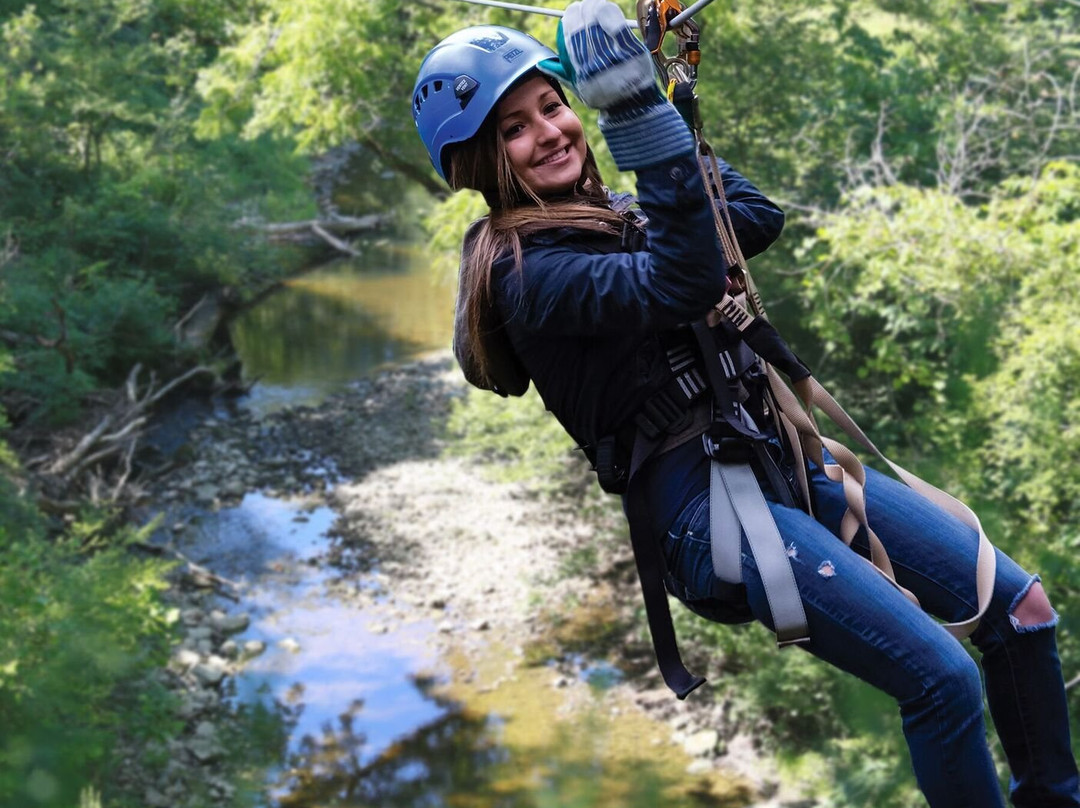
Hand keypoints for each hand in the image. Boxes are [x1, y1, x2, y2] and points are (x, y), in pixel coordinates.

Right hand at [539, 0, 660, 110]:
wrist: (631, 103)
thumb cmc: (603, 95)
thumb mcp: (579, 88)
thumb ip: (561, 74)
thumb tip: (541, 64)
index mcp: (580, 69)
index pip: (569, 33)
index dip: (570, 17)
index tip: (573, 13)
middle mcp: (594, 60)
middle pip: (583, 21)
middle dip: (582, 9)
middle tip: (585, 7)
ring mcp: (612, 53)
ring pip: (598, 18)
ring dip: (595, 7)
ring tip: (595, 7)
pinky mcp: (629, 46)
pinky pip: (616, 21)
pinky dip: (610, 12)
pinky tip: (607, 10)